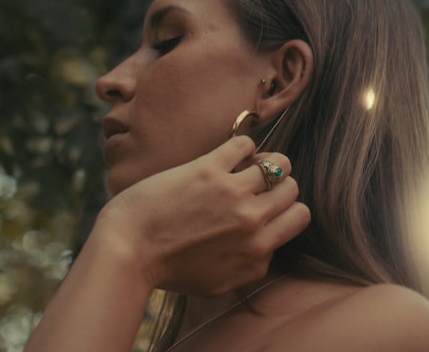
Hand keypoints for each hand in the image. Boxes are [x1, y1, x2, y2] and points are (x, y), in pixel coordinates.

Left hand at [92, 136, 310, 295]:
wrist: (128, 250)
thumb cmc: (169, 270)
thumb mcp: (218, 284)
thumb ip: (251, 269)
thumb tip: (267, 251)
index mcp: (257, 250)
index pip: (300, 216)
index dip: (286, 208)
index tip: (267, 205)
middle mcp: (251, 221)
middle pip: (291, 188)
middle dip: (278, 184)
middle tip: (255, 184)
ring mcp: (232, 193)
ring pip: (278, 163)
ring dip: (266, 160)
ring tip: (247, 164)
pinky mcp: (208, 170)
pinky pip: (245, 144)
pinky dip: (242, 145)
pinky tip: (228, 155)